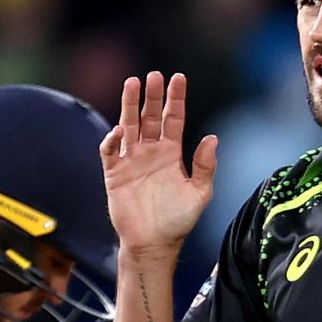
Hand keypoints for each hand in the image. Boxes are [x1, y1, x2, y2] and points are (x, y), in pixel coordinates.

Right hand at [99, 71, 217, 252]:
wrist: (153, 244)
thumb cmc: (178, 221)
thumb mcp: (199, 194)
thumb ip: (205, 166)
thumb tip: (212, 139)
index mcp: (171, 154)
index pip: (174, 119)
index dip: (176, 99)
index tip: (178, 78)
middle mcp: (151, 152)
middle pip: (150, 116)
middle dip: (152, 96)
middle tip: (154, 76)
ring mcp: (131, 161)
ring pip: (129, 126)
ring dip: (129, 106)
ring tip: (132, 84)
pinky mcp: (114, 174)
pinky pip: (110, 152)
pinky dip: (112, 140)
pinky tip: (119, 132)